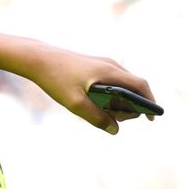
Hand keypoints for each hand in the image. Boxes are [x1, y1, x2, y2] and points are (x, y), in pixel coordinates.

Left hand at [29, 44, 157, 133]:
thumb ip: (96, 118)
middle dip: (130, 106)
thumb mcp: (75, 103)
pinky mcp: (94, 66)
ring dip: (120, 101)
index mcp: (110, 71)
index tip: (151, 118)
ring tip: (104, 113)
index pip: (141, 86)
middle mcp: (111, 65)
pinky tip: (96, 105)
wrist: (37, 59)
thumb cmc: (56, 79)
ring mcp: (103, 64)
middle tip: (115, 119)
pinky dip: (111, 95)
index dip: (150, 101)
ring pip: (122, 85)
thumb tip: (115, 129)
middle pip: (133, 87)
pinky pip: (111, 82)